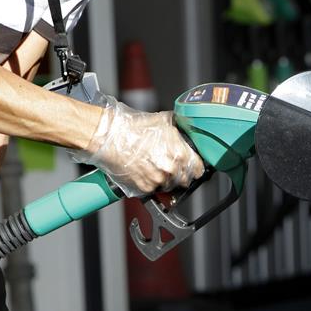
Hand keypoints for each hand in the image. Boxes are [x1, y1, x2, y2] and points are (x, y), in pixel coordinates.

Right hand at [71, 97, 204, 196]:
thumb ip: (181, 128)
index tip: (192, 166)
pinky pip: (154, 189)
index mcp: (180, 155)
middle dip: (181, 173)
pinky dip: (152, 183)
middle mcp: (171, 170)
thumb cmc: (135, 128)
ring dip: (166, 179)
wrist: (112, 137)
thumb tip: (188, 128)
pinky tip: (145, 170)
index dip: (196, 167)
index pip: (198, 169)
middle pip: (185, 180)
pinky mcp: (144, 188)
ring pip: (170, 186)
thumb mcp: (165, 121)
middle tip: (170, 165)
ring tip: (155, 165)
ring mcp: (158, 181)